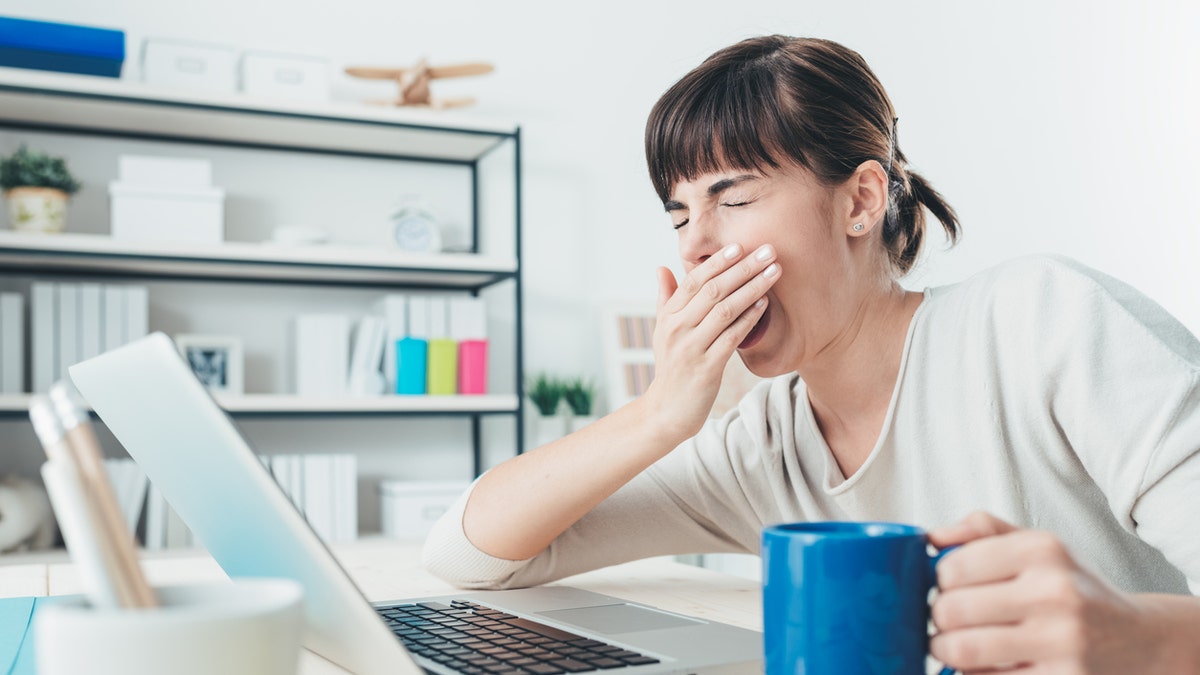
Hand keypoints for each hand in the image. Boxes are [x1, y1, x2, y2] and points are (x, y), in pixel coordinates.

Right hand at [643, 243, 778, 439]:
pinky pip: (732, 337)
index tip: (740, 246)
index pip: (693, 280)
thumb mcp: (662, 331)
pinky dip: (749, 318)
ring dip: (752, 288)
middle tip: (768, 250)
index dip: (718, 262)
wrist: (667, 410)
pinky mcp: (707, 368)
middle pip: (713, 290)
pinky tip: (765, 304)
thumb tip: (662, 268)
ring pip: (725, 310)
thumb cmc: (671, 367)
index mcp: (668, 316)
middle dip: (743, 268)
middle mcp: (678, 328)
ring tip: (774, 272)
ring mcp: (691, 348)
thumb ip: (666, 298)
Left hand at [928, 512, 1165, 673]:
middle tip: (945, 620)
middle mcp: (1055, 592)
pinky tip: (984, 666)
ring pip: (963, 649)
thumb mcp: (1038, 546)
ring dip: (945, 650)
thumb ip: (983, 531)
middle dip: (937, 618)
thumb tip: (932, 538)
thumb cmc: (1074, 590)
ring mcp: (1062, 641)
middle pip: (952, 609)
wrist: (1140, 640)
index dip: (939, 581)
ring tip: (951, 645)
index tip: (947, 588)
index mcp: (1043, 550)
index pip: (953, 566)